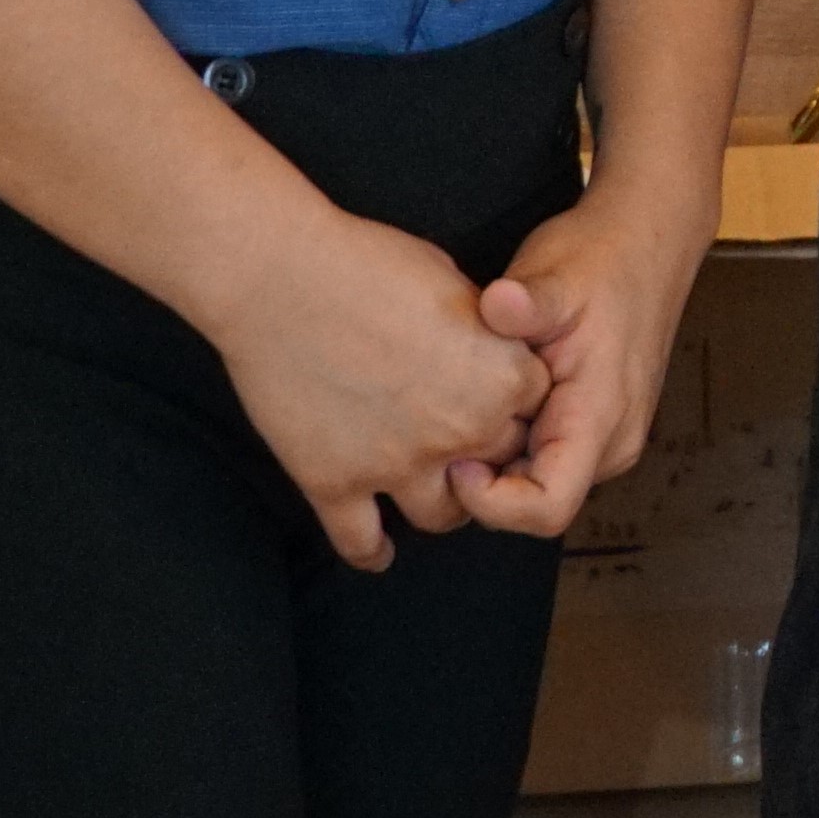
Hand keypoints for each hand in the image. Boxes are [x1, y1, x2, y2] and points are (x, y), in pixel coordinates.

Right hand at [200, 207, 555, 569]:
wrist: (280, 280)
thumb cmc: (369, 265)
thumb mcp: (457, 284)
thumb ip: (486, 335)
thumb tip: (490, 352)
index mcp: (503, 377)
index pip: (538, 409)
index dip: (515, 402)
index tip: (496, 396)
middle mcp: (462, 430)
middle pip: (499, 466)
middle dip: (488, 456)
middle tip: (470, 450)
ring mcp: (397, 464)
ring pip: (441, 516)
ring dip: (443, 505)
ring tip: (435, 496)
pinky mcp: (334, 483)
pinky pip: (361, 540)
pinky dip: (371, 552)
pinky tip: (379, 553)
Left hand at [453, 182, 715, 538]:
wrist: (647, 240)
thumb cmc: (602, 258)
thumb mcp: (556, 276)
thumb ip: (526, 303)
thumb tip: (498, 303)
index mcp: (602, 417)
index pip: (546, 510)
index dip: (491, 502)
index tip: (458, 459)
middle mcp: (612, 442)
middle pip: (536, 505)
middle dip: (485, 482)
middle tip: (449, 426)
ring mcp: (608, 438)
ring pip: (538, 484)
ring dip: (498, 462)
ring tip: (469, 406)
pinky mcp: (596, 426)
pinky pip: (545, 459)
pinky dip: (511, 443)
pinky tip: (490, 399)